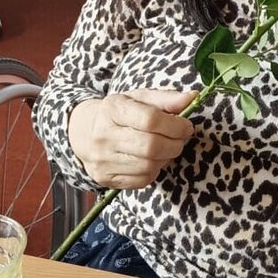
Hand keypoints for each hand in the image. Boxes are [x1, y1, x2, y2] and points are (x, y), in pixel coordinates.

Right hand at [67, 88, 195, 189]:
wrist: (84, 133)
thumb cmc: (119, 113)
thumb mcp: (139, 98)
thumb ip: (166, 98)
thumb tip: (193, 98)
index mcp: (113, 109)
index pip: (150, 119)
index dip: (175, 125)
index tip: (186, 125)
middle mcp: (104, 135)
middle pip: (151, 146)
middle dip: (175, 144)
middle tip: (181, 139)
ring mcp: (102, 160)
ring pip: (148, 166)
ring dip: (167, 158)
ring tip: (167, 148)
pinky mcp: (105, 178)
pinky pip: (142, 180)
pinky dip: (155, 170)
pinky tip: (153, 159)